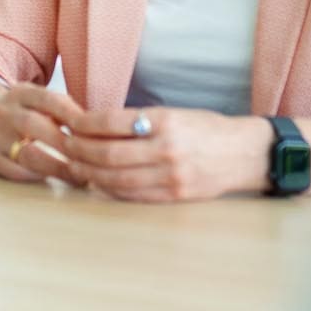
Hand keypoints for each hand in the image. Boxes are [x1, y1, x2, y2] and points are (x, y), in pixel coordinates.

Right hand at [0, 81, 88, 186]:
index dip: (72, 115)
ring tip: (79, 176)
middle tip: (91, 160)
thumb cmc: (25, 113)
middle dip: (65, 145)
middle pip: (34, 125)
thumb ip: (63, 110)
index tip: (93, 132)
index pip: (48, 99)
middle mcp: (3, 112)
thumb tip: (99, 129)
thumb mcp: (38, 102)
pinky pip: (16, 171)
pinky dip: (38, 176)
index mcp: (20, 93)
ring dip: (56, 167)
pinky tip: (54, 179)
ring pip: (26, 153)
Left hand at [55, 106, 270, 202]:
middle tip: (65, 145)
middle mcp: (167, 149)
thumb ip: (140, 120)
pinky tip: (96, 182)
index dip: (85, 124)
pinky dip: (109, 190)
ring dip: (89, 172)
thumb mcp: (175, 114)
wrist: (245, 154)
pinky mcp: (173, 196)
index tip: (71, 122)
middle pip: (108, 153)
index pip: (112, 121)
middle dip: (79, 150)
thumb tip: (95, 125)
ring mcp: (171, 176)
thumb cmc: (207, 130)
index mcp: (166, 122)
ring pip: (115, 178)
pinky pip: (132, 195)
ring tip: (75, 165)